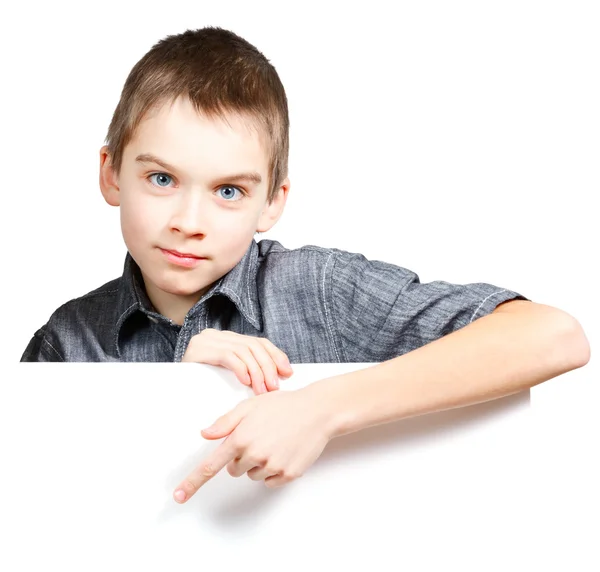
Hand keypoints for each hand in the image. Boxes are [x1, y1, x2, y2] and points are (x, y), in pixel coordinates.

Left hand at [172, 387, 334, 501]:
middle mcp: (254, 455)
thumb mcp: (250, 406)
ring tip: (275, 441)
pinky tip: (285, 451)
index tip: (178, 497)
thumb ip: (225, 422)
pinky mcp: (287, 474)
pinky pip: (271, 481)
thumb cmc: (282, 405)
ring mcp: (272, 466)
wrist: (317, 411)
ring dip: (259, 463)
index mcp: (240, 438)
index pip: (211, 466)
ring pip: (253, 475)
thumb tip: (205, 434)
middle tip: (260, 437)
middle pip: (234, 470)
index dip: (192, 482)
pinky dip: (275, 470)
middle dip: (242, 457)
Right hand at [182, 329, 293, 393]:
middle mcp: (218, 335)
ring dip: (257, 372)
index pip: (258, 341)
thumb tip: (281, 373)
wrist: (171, 388)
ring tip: (262, 389)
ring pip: (243, 351)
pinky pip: (228, 356)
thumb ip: (249, 367)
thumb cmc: (204, 385)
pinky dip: (240, 369)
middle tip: (274, 387)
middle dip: (268, 367)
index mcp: (228, 338)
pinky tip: (246, 382)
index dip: (276, 355)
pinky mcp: (199, 350)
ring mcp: (207, 340)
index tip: (287, 372)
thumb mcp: (231, 375)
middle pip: (253, 345)